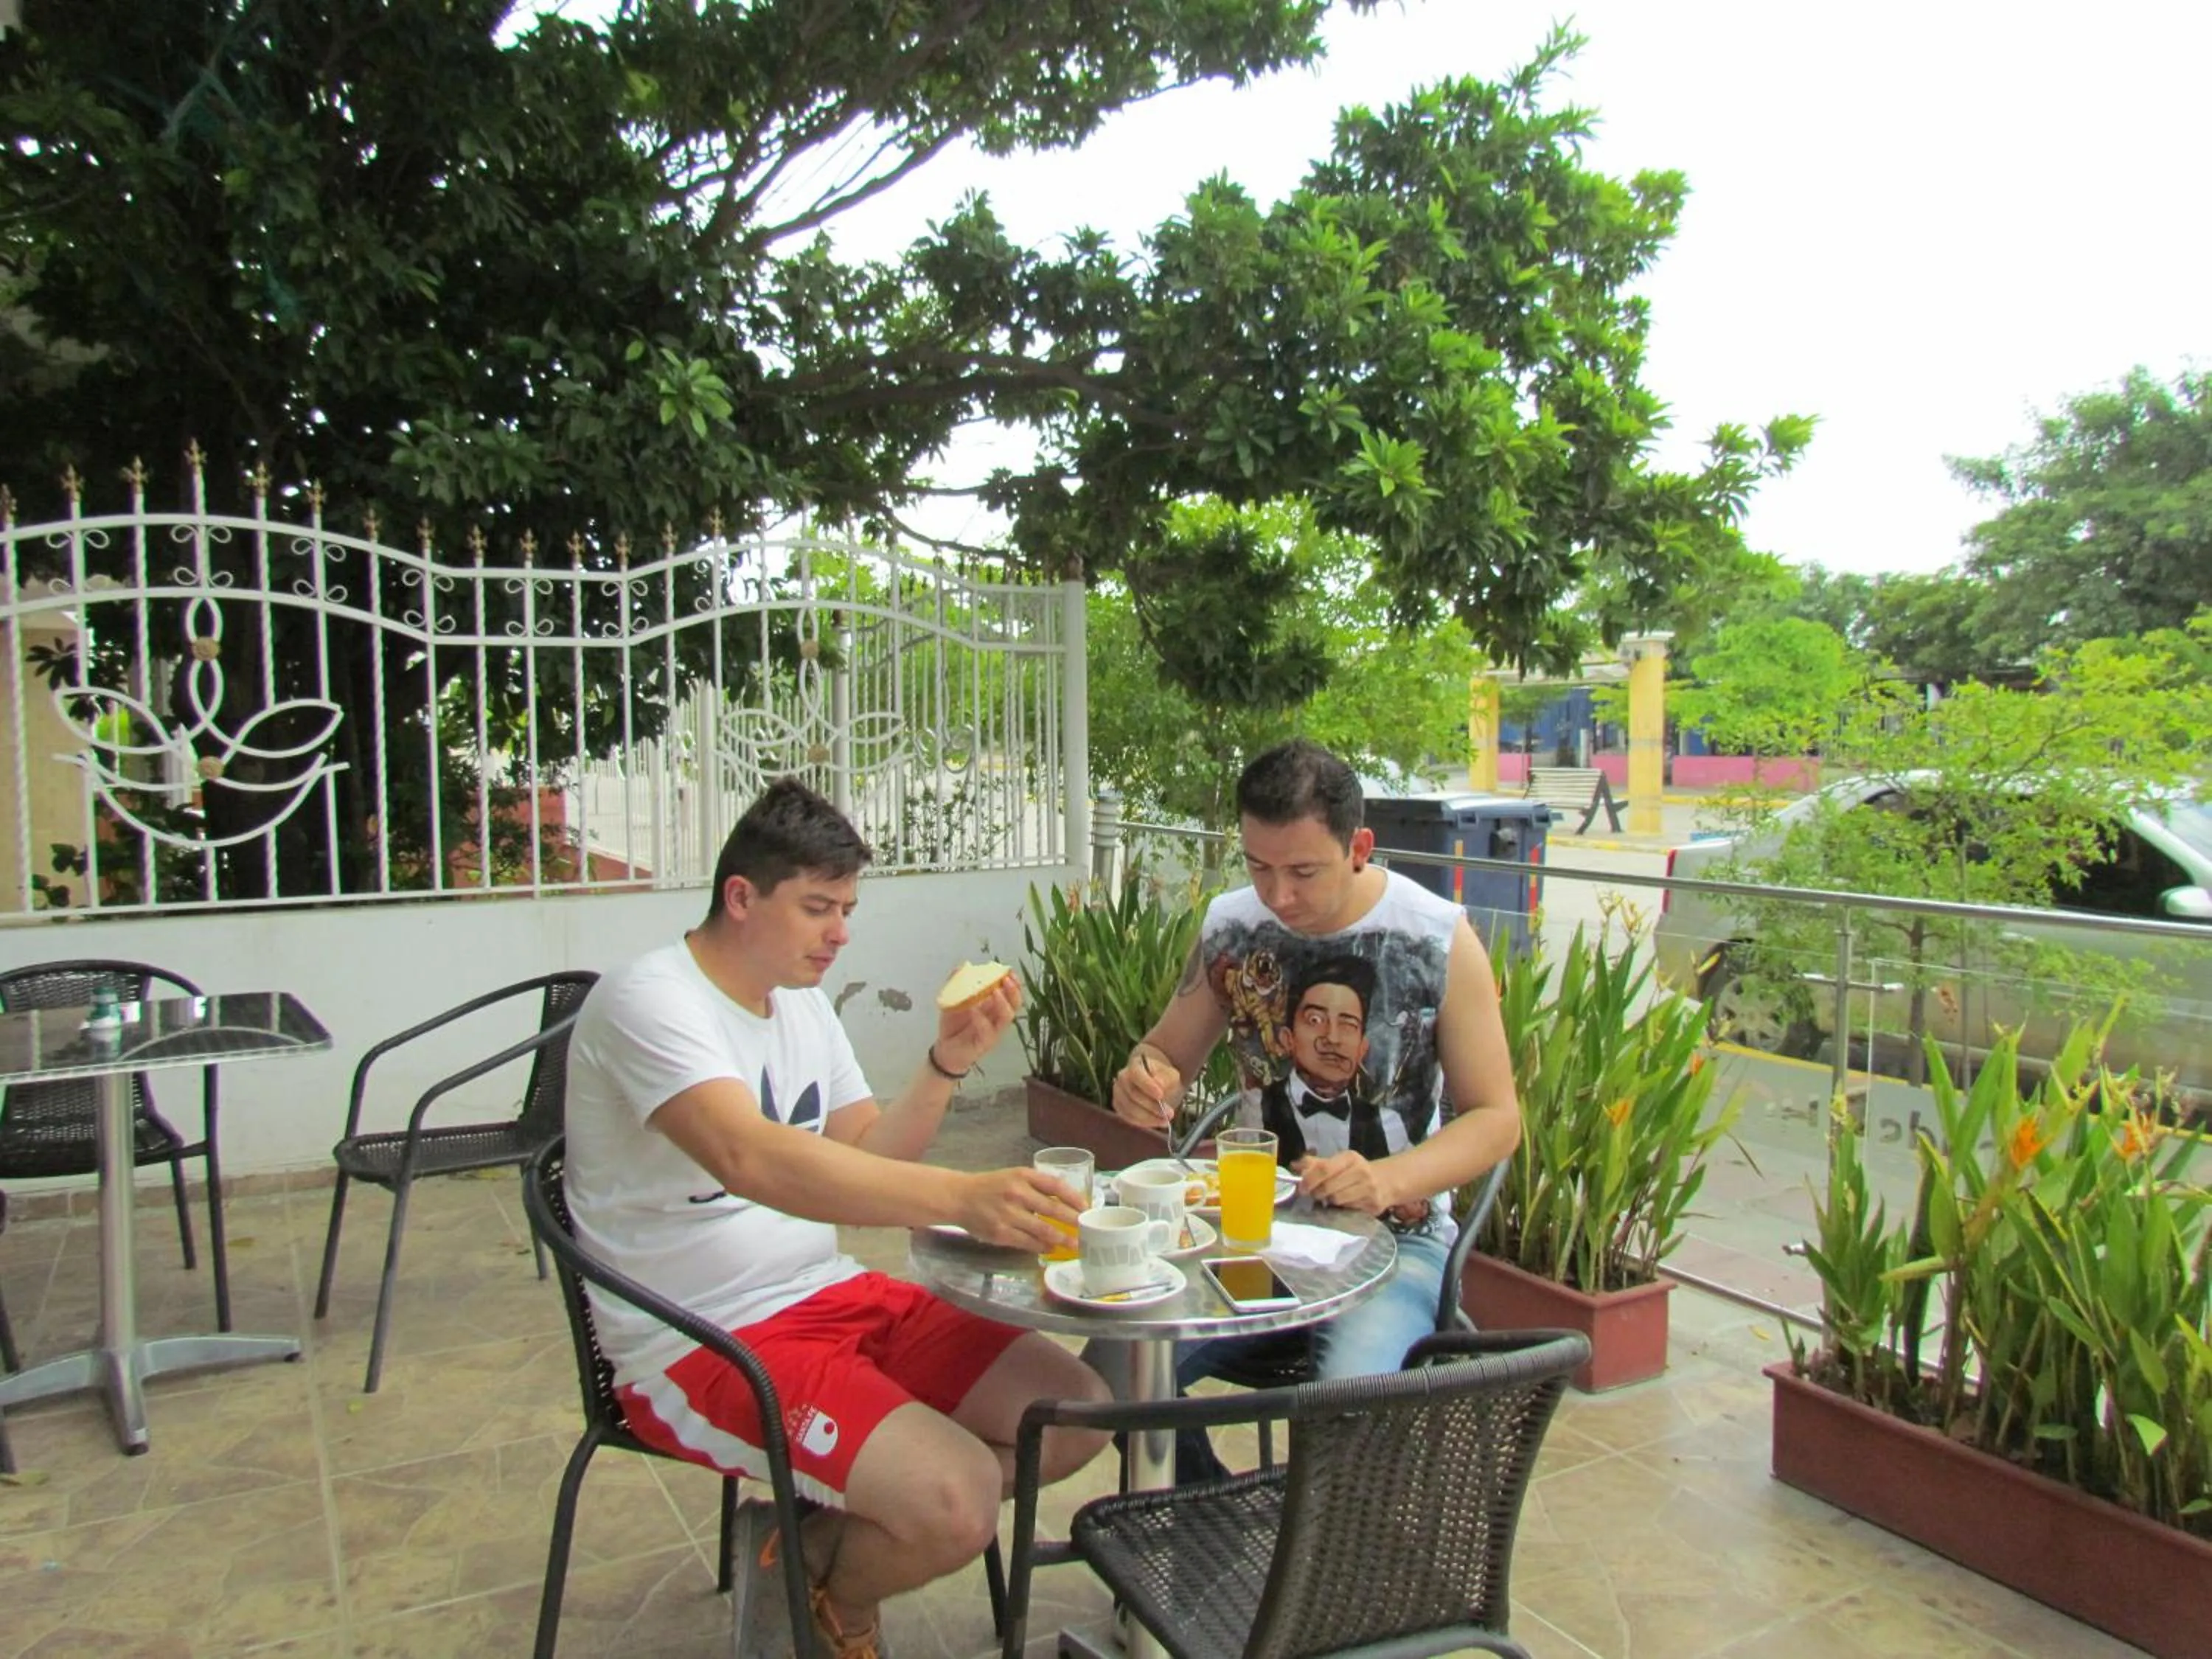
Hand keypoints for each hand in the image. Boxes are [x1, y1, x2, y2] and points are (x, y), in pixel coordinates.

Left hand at [931, 975, 1021, 1076]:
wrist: (944, 1048)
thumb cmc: (953, 1024)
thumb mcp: (952, 1000)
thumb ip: (957, 983)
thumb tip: (963, 965)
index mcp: (993, 1006)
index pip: (1011, 993)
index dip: (1014, 982)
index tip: (1009, 970)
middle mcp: (997, 1017)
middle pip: (1015, 1004)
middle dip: (1014, 991)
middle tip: (1007, 979)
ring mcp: (993, 1031)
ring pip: (1006, 1017)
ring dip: (1003, 1003)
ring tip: (995, 992)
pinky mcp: (984, 1043)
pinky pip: (988, 1031)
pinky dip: (982, 1019)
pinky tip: (974, 1010)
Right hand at [952, 1167, 1085, 1251]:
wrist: (959, 1197)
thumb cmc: (991, 1186)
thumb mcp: (1014, 1176)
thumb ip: (1037, 1186)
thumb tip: (1068, 1202)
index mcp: (1023, 1175)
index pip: (1056, 1185)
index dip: (1075, 1197)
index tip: (1086, 1208)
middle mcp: (1017, 1193)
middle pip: (1054, 1209)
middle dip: (1074, 1221)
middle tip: (1087, 1229)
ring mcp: (1009, 1214)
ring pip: (1044, 1229)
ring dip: (1063, 1239)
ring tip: (1075, 1244)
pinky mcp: (1001, 1233)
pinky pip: (1028, 1243)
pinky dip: (1043, 1246)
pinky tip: (1051, 1248)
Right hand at [1110, 1044, 1177, 1130]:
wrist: (1157, 1085)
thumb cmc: (1163, 1078)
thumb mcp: (1170, 1076)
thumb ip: (1165, 1079)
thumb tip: (1159, 1085)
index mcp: (1135, 1065)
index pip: (1136, 1074)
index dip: (1147, 1085)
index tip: (1160, 1095)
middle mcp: (1122, 1078)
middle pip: (1133, 1094)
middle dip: (1152, 1106)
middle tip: (1170, 1113)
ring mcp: (1118, 1093)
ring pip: (1130, 1109)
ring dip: (1149, 1117)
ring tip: (1165, 1120)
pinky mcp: (1119, 1107)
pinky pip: (1128, 1117)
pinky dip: (1143, 1122)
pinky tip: (1156, 1122)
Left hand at [1295, 1150, 1404, 1216]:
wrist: (1387, 1181)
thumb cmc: (1355, 1171)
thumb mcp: (1338, 1162)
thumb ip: (1316, 1164)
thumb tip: (1294, 1165)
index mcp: (1350, 1158)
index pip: (1324, 1169)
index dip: (1309, 1180)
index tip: (1302, 1188)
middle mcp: (1361, 1171)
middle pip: (1328, 1187)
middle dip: (1317, 1193)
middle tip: (1315, 1194)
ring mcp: (1369, 1189)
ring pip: (1337, 1200)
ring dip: (1329, 1201)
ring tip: (1330, 1198)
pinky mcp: (1373, 1205)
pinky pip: (1348, 1210)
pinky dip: (1342, 1208)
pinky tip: (1344, 1203)